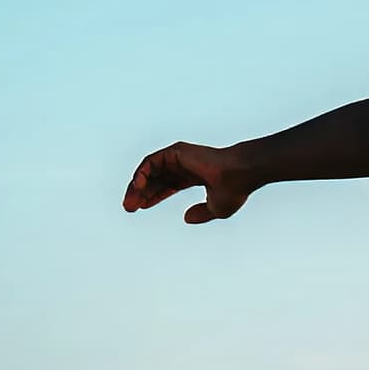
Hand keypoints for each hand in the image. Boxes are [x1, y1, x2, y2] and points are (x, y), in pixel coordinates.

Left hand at [122, 142, 256, 223]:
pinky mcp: (176, 151)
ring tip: (130, 203)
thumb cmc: (234, 190)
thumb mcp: (216, 209)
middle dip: (141, 193)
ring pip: (151, 170)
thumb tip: (185, 218)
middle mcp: (186, 164)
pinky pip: (151, 162)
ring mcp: (180, 156)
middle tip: (129, 208)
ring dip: (137, 186)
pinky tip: (137, 188)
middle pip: (156, 178)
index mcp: (196, 175)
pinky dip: (142, 174)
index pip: (169, 184)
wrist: (239, 175)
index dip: (154, 196)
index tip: (142, 207)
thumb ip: (201, 214)